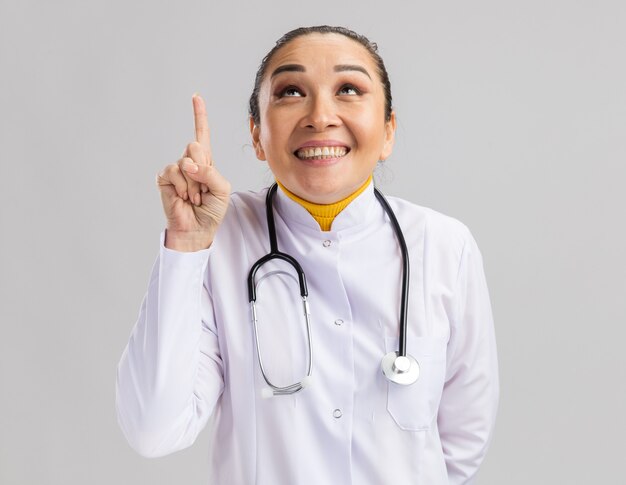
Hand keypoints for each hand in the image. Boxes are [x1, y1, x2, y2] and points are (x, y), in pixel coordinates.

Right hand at [156, 94, 230, 248]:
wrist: (197, 228)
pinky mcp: (164, 177)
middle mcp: (190, 161)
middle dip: (203, 169)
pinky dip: (183, 186)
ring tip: (195, 197)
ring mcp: (176, 169)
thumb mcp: (222, 189)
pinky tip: (184, 197)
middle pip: (195, 145)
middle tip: (203, 190)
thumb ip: (212, 172)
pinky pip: (174, 171)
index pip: (202, 134)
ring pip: (186, 160)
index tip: (196, 97)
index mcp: (206, 161)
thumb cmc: (211, 210)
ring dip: (194, 183)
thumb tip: (189, 164)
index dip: (199, 115)